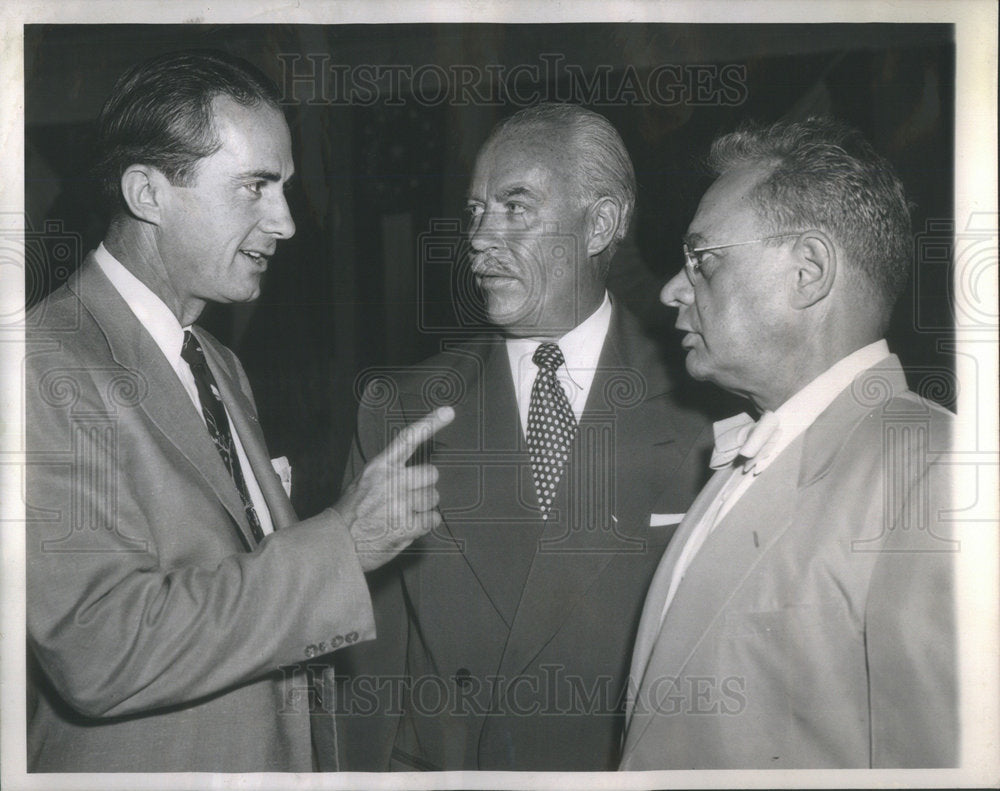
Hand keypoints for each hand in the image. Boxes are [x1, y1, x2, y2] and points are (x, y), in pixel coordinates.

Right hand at [334, 406, 453, 571]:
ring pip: (433, 498)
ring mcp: (400, 503)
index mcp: (379, 467)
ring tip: (403, 514)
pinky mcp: (406, 525)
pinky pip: (433, 519)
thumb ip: (388, 474)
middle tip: (410, 497)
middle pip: (431, 474)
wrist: (335, 544)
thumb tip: (415, 474)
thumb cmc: (350, 513)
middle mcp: (391, 481)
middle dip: (425, 486)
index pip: (408, 439)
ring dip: (424, 506)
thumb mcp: (363, 483)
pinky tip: (408, 526)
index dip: (430, 423)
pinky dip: (425, 524)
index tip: (449, 412)